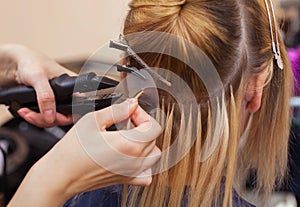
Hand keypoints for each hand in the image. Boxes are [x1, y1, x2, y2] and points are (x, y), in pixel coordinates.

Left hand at [0, 44, 75, 126]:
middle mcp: (67, 95)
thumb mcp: (38, 77)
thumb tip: (50, 115)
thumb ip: (46, 96)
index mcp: (73, 86)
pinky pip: (45, 117)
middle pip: (65, 117)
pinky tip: (26, 112)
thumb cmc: (31, 62)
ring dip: (38, 120)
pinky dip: (34, 117)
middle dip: (48, 120)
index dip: (66, 117)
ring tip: (26, 113)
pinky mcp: (48, 104)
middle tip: (34, 116)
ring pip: (54, 119)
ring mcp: (57, 101)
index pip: (77, 109)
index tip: (52, 117)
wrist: (16, 63)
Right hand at [8, 99, 161, 206]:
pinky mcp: (126, 179)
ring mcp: (132, 172)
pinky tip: (133, 156)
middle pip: (153, 138)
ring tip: (130, 136)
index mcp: (129, 144)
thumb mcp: (93, 121)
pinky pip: (146, 174)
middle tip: (125, 120)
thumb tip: (131, 104)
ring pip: (153, 154)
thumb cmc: (72, 151)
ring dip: (146, 142)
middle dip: (142, 125)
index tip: (130, 111)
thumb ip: (117, 110)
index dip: (143, 114)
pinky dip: (146, 164)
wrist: (61, 175)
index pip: (153, 126)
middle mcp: (134, 160)